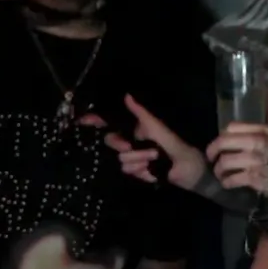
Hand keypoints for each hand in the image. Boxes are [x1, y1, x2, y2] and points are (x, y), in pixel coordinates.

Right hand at [79, 95, 205, 189]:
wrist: (186, 167)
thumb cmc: (173, 143)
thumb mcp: (156, 126)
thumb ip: (140, 113)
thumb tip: (126, 95)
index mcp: (134, 129)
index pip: (110, 124)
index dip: (94, 121)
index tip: (81, 119)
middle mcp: (130, 142)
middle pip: (112, 144)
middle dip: (128, 148)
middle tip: (139, 148)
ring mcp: (133, 158)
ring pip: (122, 161)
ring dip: (140, 161)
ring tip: (155, 159)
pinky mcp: (137, 173)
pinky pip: (130, 173)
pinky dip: (143, 172)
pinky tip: (154, 170)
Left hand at [205, 123, 267, 193]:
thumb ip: (255, 134)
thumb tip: (229, 136)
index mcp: (261, 131)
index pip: (231, 127)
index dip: (221, 136)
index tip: (220, 145)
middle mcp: (257, 143)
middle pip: (223, 142)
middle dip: (213, 152)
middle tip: (212, 159)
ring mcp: (255, 160)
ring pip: (225, 162)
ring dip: (219, 170)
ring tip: (221, 175)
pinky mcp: (255, 178)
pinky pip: (232, 179)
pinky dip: (227, 182)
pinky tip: (227, 184)